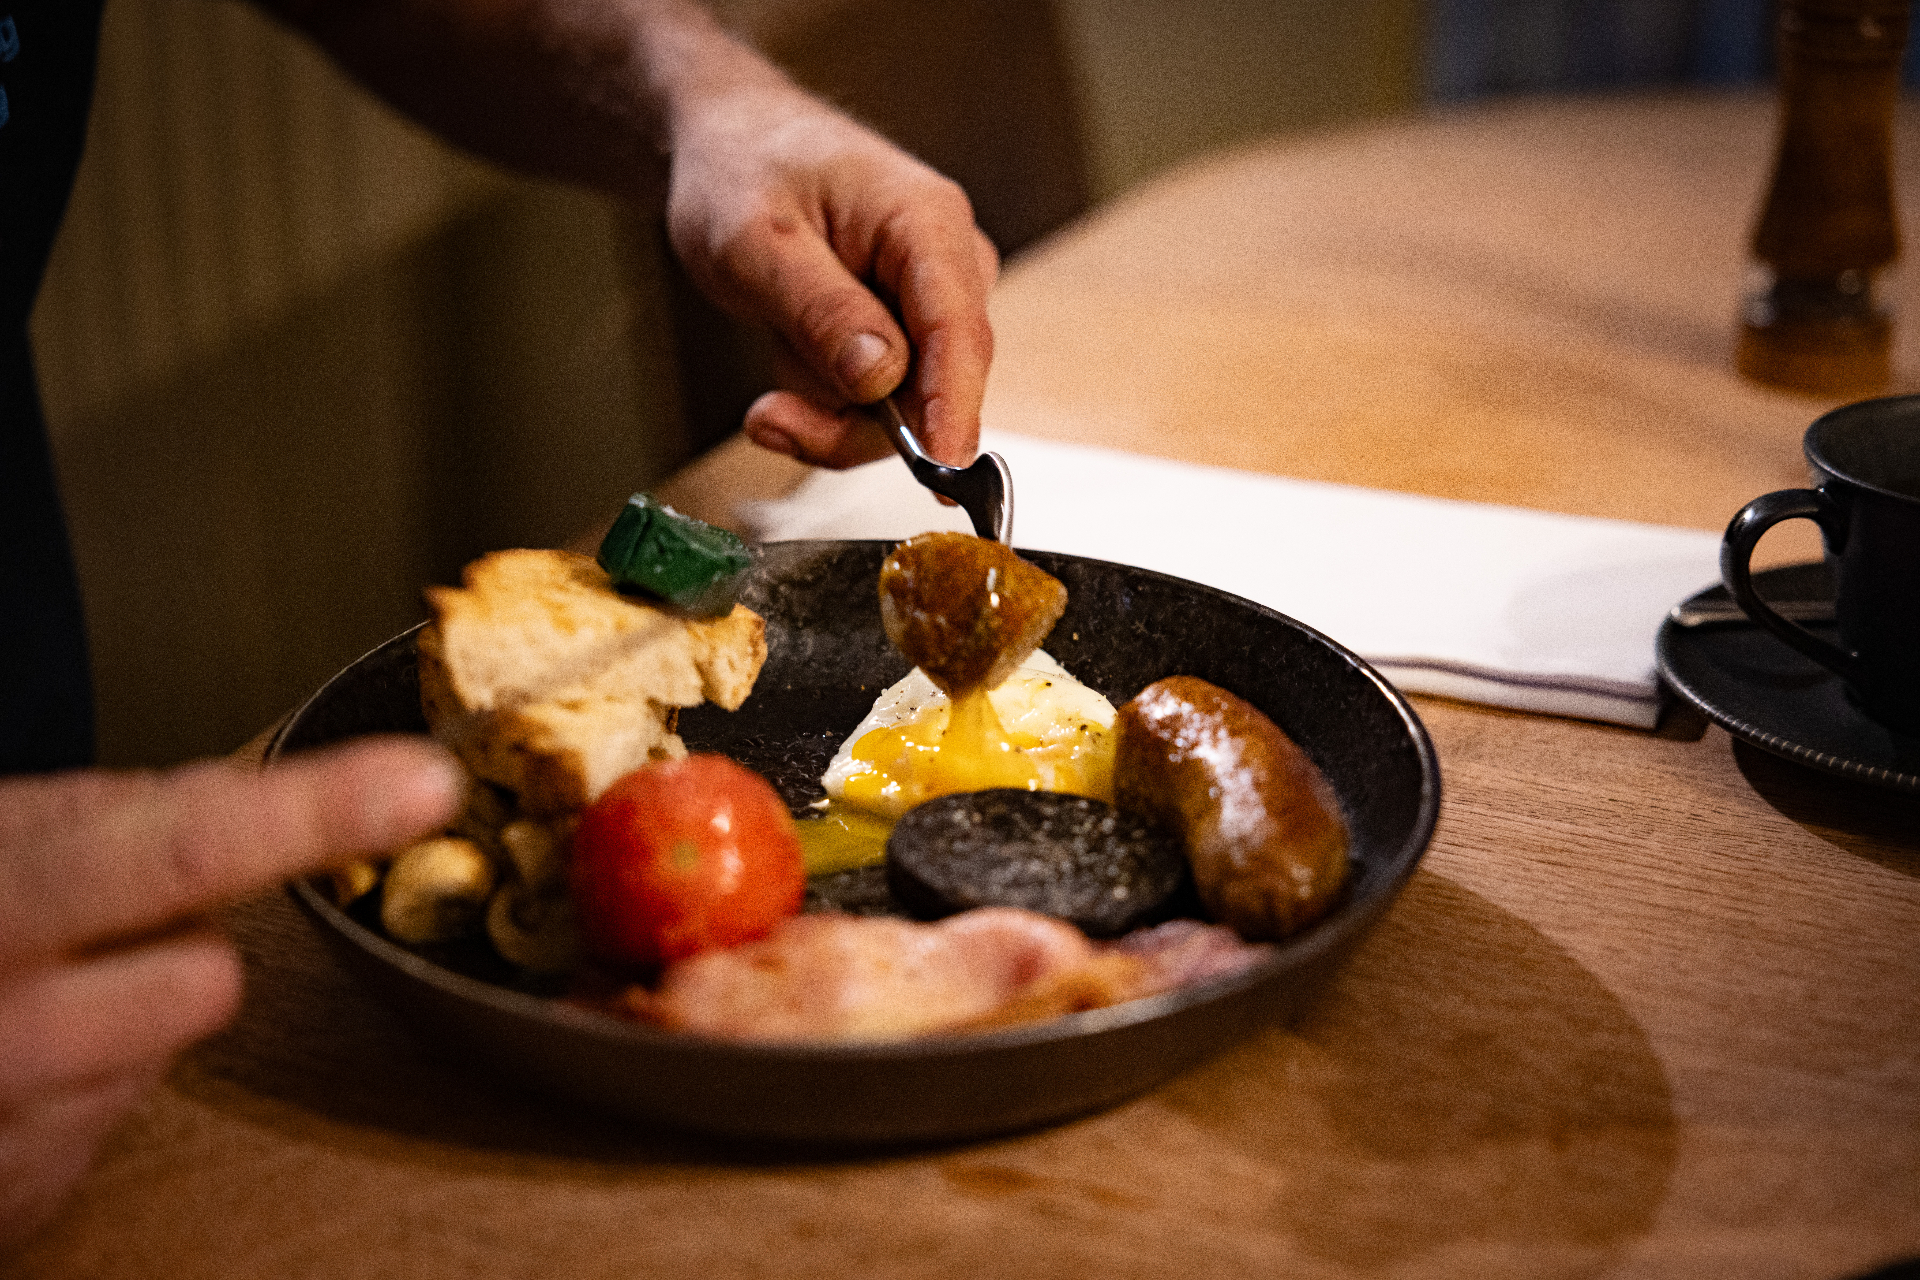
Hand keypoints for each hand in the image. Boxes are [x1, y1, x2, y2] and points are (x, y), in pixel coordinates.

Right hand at [0, 737, 460, 1244]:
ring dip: (123, 1013)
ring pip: (165, 1046)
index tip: (420, 783)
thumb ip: (98, 822)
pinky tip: (1, 1062)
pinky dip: (77, 1082)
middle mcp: (1, 1025)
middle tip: (113, 924)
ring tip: (21, 992)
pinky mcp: (14, 1201)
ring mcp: (7, 1127)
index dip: (315, 811)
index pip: (180, 848)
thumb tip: (243, 797)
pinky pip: (108, 1118)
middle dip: (182, 944)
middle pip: (203, 976)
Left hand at [664, 77, 998, 469]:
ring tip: (766, 406)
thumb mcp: (757, 242)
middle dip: (857, 423)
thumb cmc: (744, 170)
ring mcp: (930, 307)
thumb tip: (884, 378)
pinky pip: (884, 407)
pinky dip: (830, 413)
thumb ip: (822, 310)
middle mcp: (947, 268)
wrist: (732, 148)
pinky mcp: (905, 338)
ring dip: (833, 422)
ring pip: (909, 410)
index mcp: (927, 224)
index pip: (960, 330)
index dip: (953, 407)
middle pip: (938, 385)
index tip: (940, 470)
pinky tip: (783, 390)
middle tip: (770, 420)